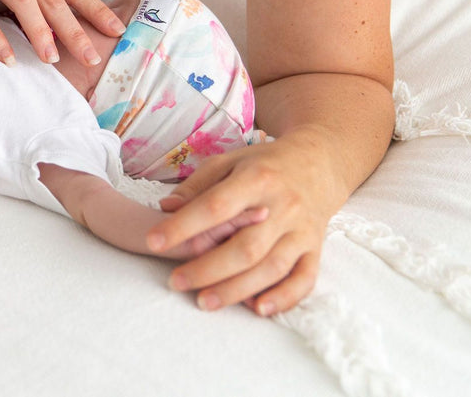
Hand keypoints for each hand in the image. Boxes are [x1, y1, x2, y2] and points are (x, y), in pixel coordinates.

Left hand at [145, 135, 343, 315]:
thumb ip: (196, 186)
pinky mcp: (315, 249)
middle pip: (246, 246)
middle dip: (208, 268)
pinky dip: (283, 297)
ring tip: (204, 302)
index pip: (216, 206)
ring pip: (272, 267)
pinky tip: (257, 309)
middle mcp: (283, 207)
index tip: (154, 242)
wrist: (316, 164)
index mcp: (256, 179)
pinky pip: (304, 279)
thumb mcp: (228, 162)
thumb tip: (166, 208)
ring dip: (237, 289)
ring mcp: (302, 230)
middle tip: (175, 281)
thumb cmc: (262, 166)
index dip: (184, 226)